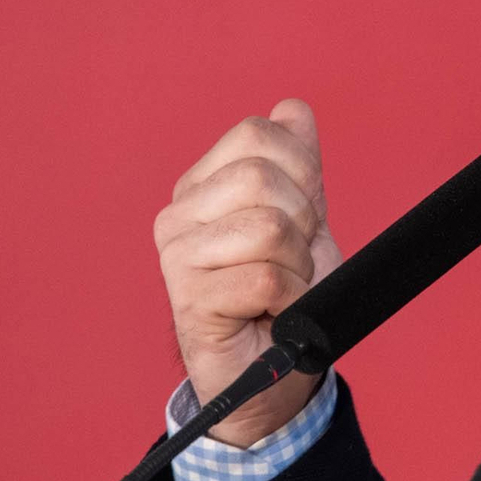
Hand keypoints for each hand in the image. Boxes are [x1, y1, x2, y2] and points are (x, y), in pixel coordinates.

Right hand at [154, 98, 342, 447]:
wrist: (274, 373)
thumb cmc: (284, 295)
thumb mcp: (303, 218)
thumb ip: (297, 163)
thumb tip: (291, 108)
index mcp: (201, 185)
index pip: (258, 134)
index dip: (302, 173)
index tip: (301, 218)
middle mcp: (178, 215)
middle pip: (261, 177)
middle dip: (302, 221)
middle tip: (292, 260)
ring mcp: (177, 258)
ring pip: (268, 228)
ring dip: (297, 266)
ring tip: (281, 288)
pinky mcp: (189, 301)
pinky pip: (267, 280)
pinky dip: (290, 300)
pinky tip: (273, 314)